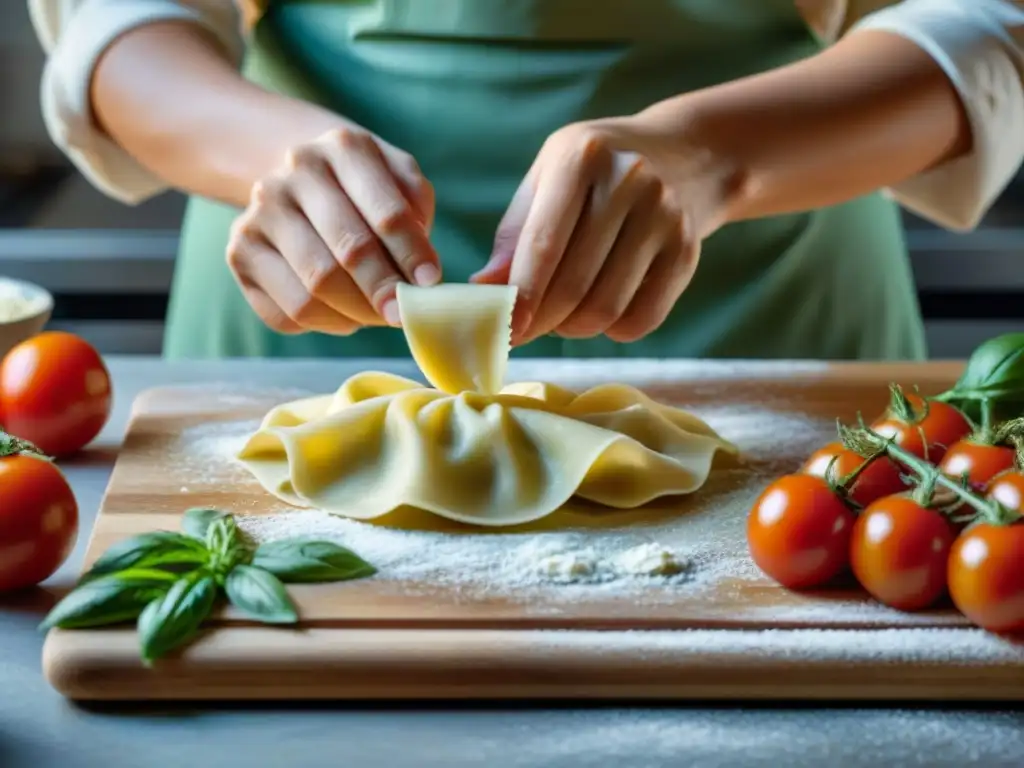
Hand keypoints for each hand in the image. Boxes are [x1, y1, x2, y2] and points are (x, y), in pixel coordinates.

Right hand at [227, 126, 439, 334]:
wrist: (296, 179)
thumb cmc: (363, 188)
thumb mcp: (397, 178)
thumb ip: (417, 208)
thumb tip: (419, 268)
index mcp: (343, 150)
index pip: (386, 213)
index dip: (412, 255)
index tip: (430, 284)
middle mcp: (293, 175)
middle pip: (348, 251)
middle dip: (383, 290)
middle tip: (403, 315)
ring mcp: (259, 213)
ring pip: (315, 288)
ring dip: (356, 313)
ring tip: (378, 316)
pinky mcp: (239, 252)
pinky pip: (287, 311)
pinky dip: (324, 324)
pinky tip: (344, 314)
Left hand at [472, 116, 735, 344]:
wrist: (686, 154)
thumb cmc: (596, 172)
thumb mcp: (547, 180)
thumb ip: (514, 234)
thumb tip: (481, 290)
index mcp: (581, 158)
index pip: (543, 245)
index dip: (521, 296)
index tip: (504, 330)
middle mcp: (628, 182)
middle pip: (574, 285)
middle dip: (541, 322)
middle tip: (525, 331)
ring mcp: (665, 217)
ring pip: (606, 309)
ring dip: (574, 328)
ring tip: (562, 316)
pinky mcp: (687, 251)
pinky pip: (642, 320)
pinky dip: (613, 330)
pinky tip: (603, 309)